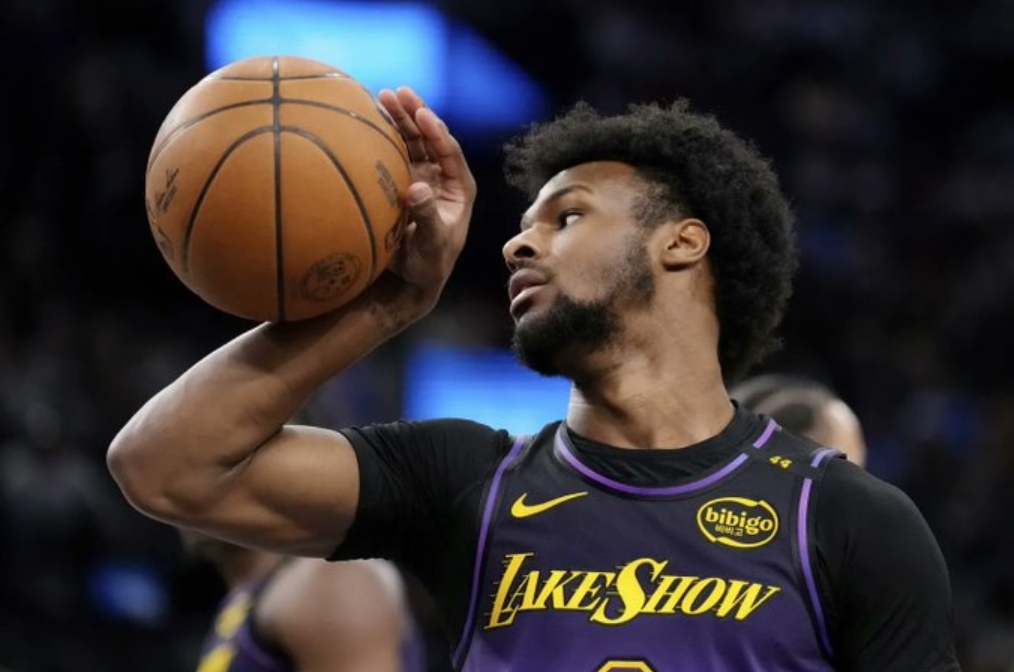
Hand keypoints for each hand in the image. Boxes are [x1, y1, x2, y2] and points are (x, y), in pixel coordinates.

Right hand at [372, 87, 475, 317]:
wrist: (412, 279)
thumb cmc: (428, 264)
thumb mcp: (430, 243)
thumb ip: (425, 217)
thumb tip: (416, 188)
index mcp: (460, 189)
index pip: (450, 152)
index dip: (436, 131)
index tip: (421, 113)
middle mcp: (442, 178)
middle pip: (430, 138)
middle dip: (415, 114)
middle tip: (398, 92)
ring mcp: (422, 177)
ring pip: (412, 141)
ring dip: (399, 120)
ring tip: (383, 96)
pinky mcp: (402, 182)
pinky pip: (395, 153)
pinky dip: (384, 137)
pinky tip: (369, 120)